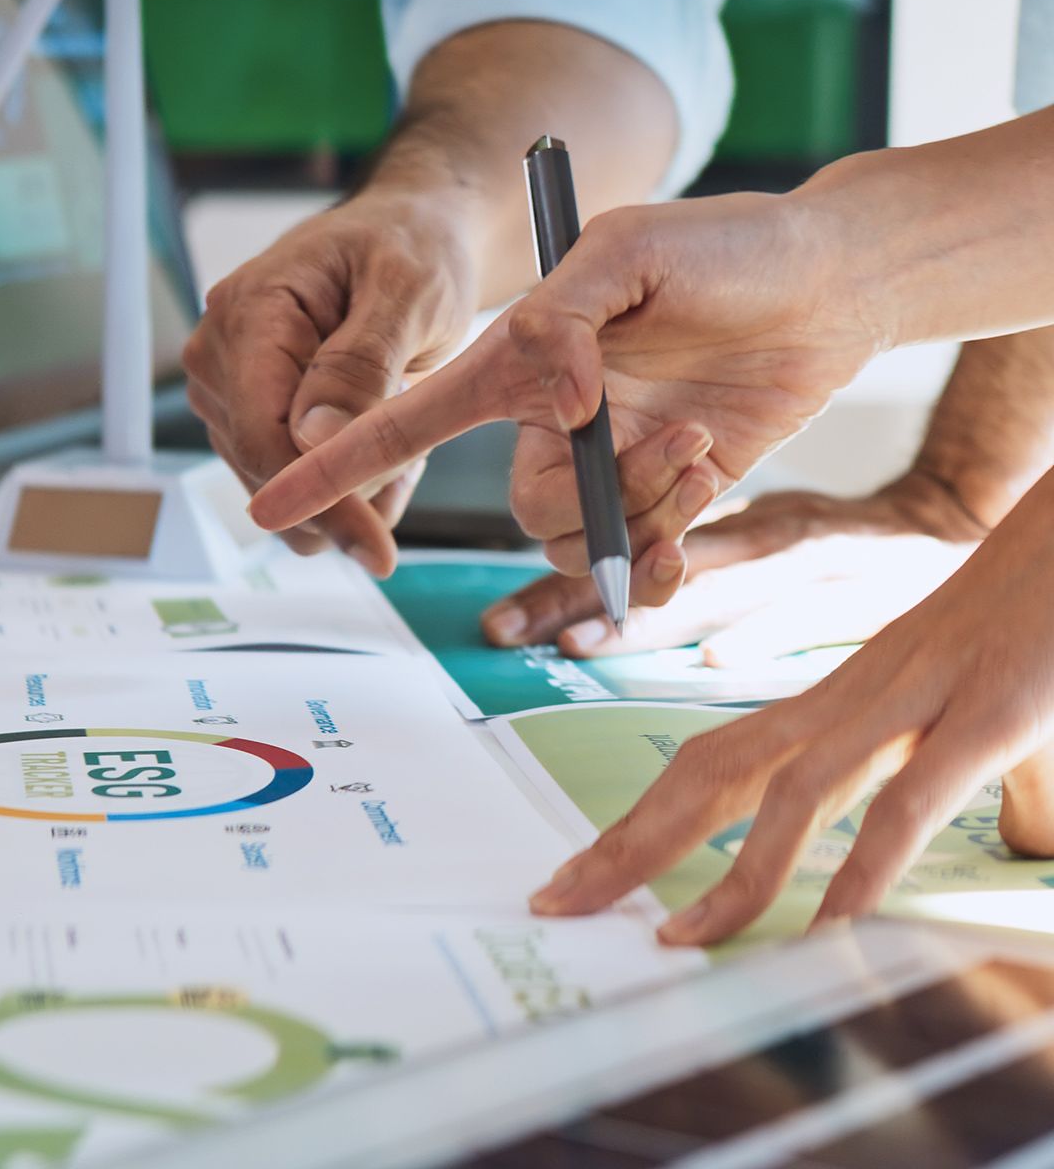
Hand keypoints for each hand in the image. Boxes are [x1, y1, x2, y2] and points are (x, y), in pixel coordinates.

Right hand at [183, 192, 479, 576]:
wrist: (406, 237)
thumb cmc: (410, 248)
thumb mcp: (409, 292)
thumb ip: (361, 362)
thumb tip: (313, 438)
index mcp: (249, 312)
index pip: (262, 434)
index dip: (317, 499)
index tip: (377, 551)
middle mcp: (218, 354)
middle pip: (265, 471)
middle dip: (348, 493)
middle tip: (418, 462)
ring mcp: (224, 389)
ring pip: (279, 489)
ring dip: (352, 486)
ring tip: (405, 434)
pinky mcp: (243, 416)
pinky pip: (289, 481)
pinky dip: (345, 482)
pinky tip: (382, 443)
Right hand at [249, 192, 887, 604]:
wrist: (829, 278)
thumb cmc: (725, 242)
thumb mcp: (629, 250)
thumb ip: (565, 319)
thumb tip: (555, 404)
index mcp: (515, 360)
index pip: (404, 420)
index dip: (333, 466)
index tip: (268, 507)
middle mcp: (548, 418)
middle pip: (522, 506)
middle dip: (596, 500)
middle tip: (674, 440)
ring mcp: (605, 460)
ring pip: (580, 538)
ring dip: (649, 509)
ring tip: (707, 441)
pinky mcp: (663, 490)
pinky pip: (634, 560)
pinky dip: (666, 555)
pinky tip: (705, 507)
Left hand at [529, 468, 1053, 944]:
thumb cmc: (1032, 629)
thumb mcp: (977, 721)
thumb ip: (974, 783)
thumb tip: (1017, 840)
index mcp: (830, 705)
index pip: (709, 766)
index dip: (639, 822)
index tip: (579, 876)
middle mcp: (846, 701)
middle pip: (713, 774)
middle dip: (632, 842)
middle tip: (559, 900)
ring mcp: (911, 704)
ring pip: (794, 792)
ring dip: (734, 870)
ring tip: (682, 937)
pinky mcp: (985, 715)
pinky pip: (907, 801)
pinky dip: (862, 867)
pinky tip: (826, 926)